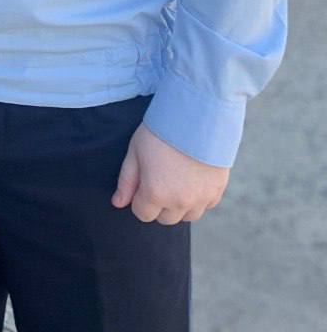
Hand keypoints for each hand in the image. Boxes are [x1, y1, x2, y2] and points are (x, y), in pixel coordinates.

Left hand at [112, 122, 229, 223]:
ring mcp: (201, 199)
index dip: (139, 198)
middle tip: (159, 178)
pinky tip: (192, 177)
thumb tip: (118, 203)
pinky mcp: (217, 191)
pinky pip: (205, 206)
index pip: (143, 214)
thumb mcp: (135, 152)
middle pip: (165, 219)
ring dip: (179, 204)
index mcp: (155, 194)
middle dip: (158, 204)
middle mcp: (179, 202)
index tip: (143, 181)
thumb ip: (126, 181)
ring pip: (187, 216)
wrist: (196, 116)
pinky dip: (198, 198)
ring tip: (176, 178)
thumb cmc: (161, 132)